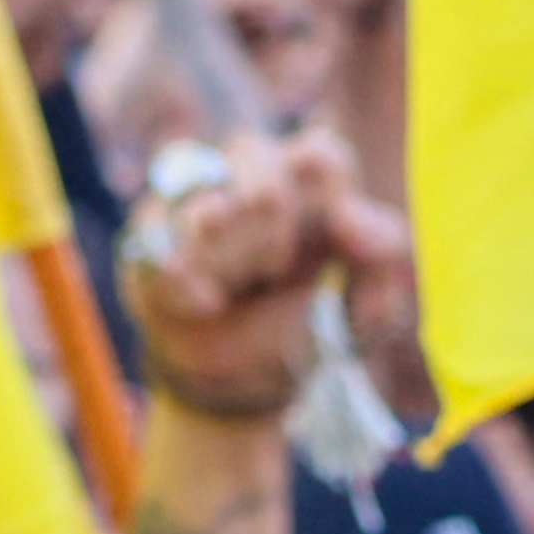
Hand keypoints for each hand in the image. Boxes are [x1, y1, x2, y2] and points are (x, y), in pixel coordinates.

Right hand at [118, 128, 394, 423]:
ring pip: (206, 203)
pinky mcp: (149, 232)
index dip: (327, 198)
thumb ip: (384, 262)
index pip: (321, 154)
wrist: (238, 380)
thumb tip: (354, 216)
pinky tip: (205, 306)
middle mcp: (251, 175)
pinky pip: (161, 243)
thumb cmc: (305, 329)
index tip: (333, 242)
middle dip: (271, 225)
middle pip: (258, 159)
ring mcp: (195, 198)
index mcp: (313, 184)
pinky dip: (188, 283)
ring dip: (230, 258)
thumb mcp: (364, 313)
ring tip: (234, 293)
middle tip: (273, 271)